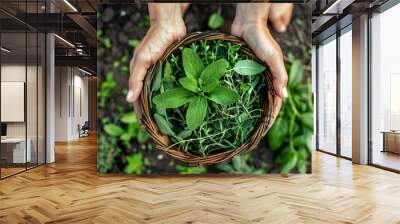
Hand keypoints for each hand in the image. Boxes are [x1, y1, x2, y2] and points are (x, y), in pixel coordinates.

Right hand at [127, 4, 186, 120]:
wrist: (171, 26)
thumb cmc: (154, 40)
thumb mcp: (142, 60)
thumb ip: (135, 79)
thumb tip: (129, 99)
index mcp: (140, 76)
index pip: (138, 99)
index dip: (140, 113)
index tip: (144, 127)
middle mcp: (151, 77)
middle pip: (150, 100)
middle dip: (153, 115)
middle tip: (159, 129)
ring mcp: (162, 75)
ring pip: (162, 96)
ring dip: (164, 108)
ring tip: (169, 122)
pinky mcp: (173, 72)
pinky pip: (173, 87)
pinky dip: (174, 96)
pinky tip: (180, 105)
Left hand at [231, 3, 289, 122]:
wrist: (246, 24)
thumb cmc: (262, 39)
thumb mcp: (273, 57)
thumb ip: (279, 75)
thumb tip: (283, 96)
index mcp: (275, 76)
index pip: (276, 100)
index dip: (272, 114)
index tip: (266, 127)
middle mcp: (265, 77)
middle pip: (265, 101)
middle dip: (262, 115)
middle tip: (254, 129)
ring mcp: (254, 75)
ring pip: (254, 95)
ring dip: (251, 107)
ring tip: (244, 122)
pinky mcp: (243, 71)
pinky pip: (243, 86)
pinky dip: (240, 96)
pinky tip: (232, 104)